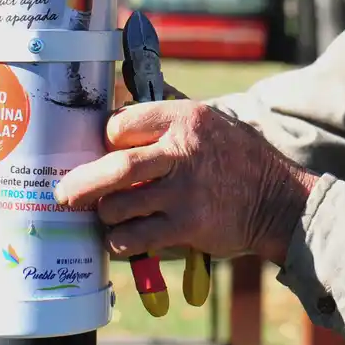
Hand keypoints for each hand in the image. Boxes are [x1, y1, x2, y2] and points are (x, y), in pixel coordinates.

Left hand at [53, 99, 318, 265]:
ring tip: (106, 216)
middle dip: (81, 183)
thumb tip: (120, 104)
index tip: (101, 151)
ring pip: (119, 205)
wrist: (280, 201)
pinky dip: (120, 240)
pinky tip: (121, 238)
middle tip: (64, 193)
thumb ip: (169, 118)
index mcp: (186, 118)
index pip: (122, 123)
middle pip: (114, 166)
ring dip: (105, 214)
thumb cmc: (240, 160)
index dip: (105, 139)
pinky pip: (135, 237)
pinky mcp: (188, 226)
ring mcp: (185, 191)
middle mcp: (184, 151)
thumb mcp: (212, 123)